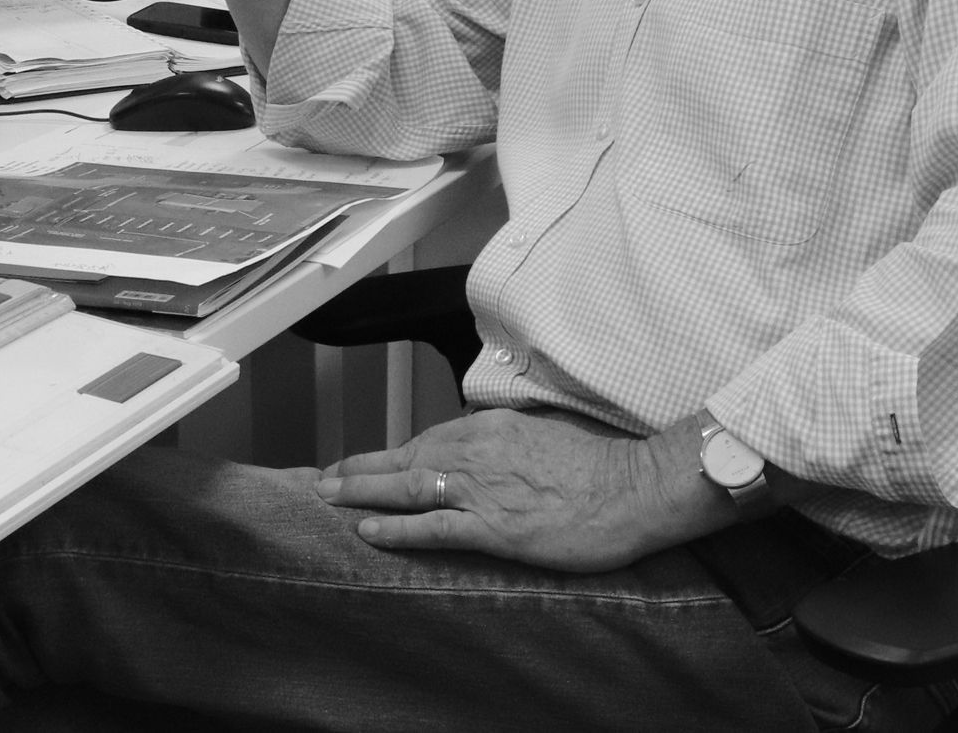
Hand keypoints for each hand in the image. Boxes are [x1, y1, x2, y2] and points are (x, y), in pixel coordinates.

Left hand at [315, 409, 727, 572]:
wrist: (634, 487)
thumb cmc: (597, 464)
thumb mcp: (542, 432)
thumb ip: (506, 438)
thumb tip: (485, 444)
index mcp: (490, 426)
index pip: (427, 439)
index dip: (390, 453)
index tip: (363, 460)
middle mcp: (477, 451)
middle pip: (405, 458)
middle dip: (360, 468)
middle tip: (323, 478)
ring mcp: (484, 489)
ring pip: (408, 487)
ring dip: (364, 492)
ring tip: (329, 498)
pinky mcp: (495, 528)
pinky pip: (434, 526)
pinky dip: (397, 528)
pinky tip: (369, 530)